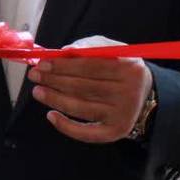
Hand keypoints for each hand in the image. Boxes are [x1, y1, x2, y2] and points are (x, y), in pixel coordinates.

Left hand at [27, 35, 151, 143]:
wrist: (144, 96)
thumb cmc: (121, 70)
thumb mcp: (114, 51)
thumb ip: (90, 46)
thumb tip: (64, 51)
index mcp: (128, 68)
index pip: (89, 65)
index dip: (63, 65)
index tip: (42, 63)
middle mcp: (128, 92)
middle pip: (83, 86)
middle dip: (54, 80)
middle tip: (34, 75)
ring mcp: (122, 114)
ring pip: (80, 107)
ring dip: (54, 99)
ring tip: (37, 91)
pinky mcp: (115, 132)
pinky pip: (87, 133)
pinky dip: (66, 126)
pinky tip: (51, 115)